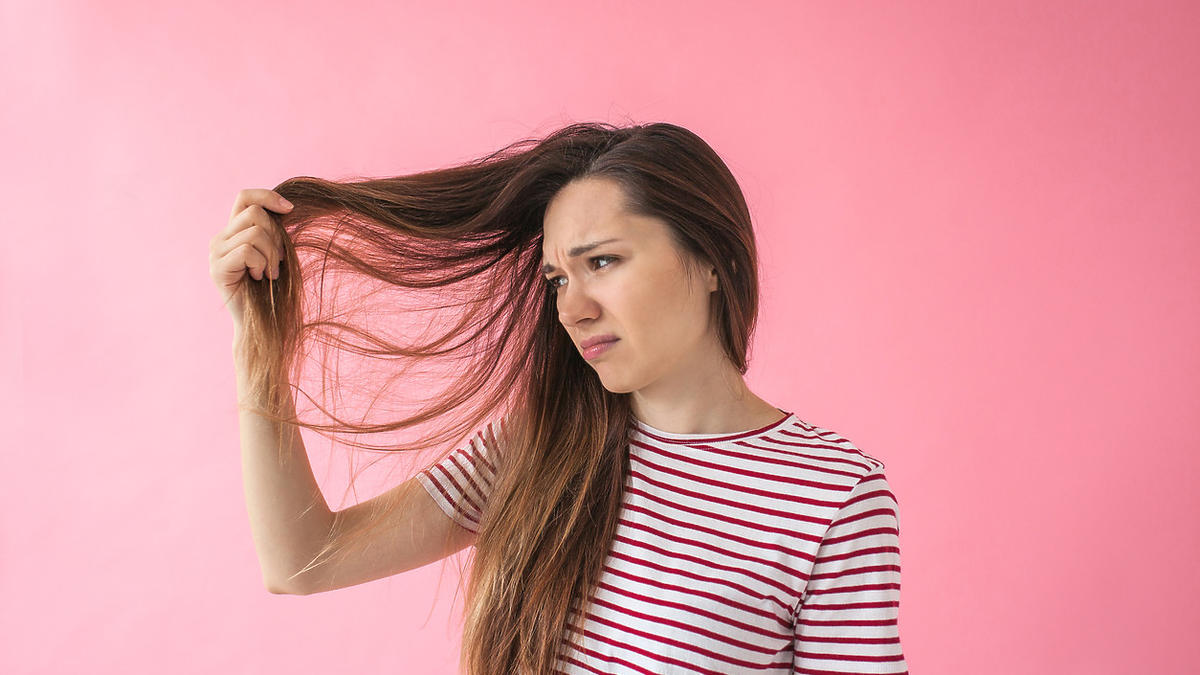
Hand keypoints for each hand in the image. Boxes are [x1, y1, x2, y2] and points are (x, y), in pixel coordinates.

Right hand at [209, 188, 292, 324]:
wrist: (261, 322)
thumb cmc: (273, 289)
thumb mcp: (276, 253)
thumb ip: (274, 231)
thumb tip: (287, 207)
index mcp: (234, 232)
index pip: (245, 197)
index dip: (268, 196)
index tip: (290, 210)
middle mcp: (221, 238)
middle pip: (254, 213)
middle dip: (276, 235)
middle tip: (279, 261)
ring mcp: (215, 252)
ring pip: (254, 232)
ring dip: (271, 254)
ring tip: (270, 273)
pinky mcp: (217, 267)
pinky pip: (247, 250)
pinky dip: (261, 264)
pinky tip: (259, 278)